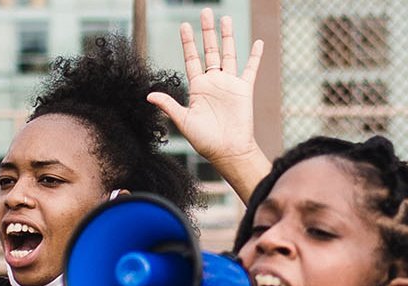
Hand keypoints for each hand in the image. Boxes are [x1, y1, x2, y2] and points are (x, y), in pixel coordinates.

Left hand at [151, 9, 264, 167]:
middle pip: (210, 50)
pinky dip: (255, 56)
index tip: (184, 25)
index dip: (188, 42)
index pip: (192, 59)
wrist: (228, 150)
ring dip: (227, 37)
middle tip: (205, 11)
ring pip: (228, 54)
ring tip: (225, 19)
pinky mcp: (244, 90)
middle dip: (207, 31)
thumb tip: (148, 95)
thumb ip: (169, 105)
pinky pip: (250, 69)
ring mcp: (229, 84)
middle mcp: (213, 82)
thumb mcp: (184, 121)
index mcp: (198, 87)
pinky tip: (258, 43)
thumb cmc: (205, 140)